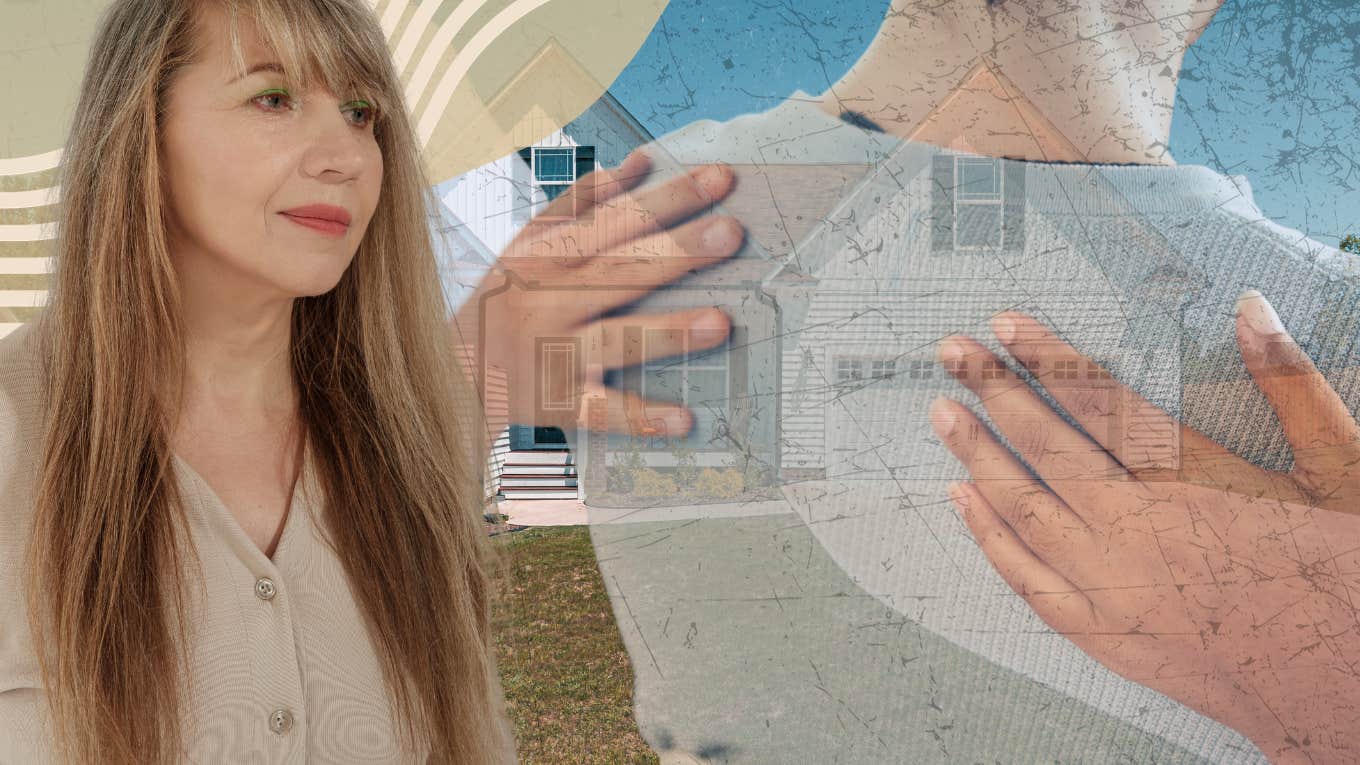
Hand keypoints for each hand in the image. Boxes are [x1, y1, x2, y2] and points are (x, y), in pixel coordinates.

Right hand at [451, 149, 743, 445]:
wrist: (448, 375)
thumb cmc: (503, 302)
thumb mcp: (527, 244)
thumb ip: (582, 203)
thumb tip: (637, 163)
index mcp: (547, 256)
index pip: (616, 220)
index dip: (668, 197)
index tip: (720, 178)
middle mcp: (550, 301)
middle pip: (621, 272)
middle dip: (677, 251)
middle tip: (731, 232)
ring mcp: (555, 354)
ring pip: (615, 341)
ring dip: (667, 333)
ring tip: (720, 323)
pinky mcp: (558, 403)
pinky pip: (603, 412)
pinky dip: (641, 418)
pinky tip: (684, 420)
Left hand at [929, 293, 1359, 763]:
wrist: (1346, 698)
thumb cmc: (1346, 582)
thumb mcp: (1344, 472)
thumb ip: (1292, 387)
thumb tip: (1251, 310)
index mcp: (1197, 485)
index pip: (1102, 403)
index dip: (1049, 359)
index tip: (1008, 327)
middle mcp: (1142, 533)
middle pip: (1049, 447)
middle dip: (995, 392)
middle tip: (952, 352)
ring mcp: (1115, 590)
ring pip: (1026, 511)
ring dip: (979, 456)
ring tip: (943, 414)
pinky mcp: (1106, 637)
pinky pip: (1029, 580)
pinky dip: (992, 538)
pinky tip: (964, 502)